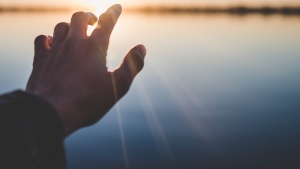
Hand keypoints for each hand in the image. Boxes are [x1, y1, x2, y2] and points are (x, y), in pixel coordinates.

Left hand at [26, 4, 145, 135]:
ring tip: (75, 33)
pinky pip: (42, 39)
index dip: (113, 12)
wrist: (52, 112)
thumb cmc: (88, 101)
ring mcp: (55, 50)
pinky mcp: (41, 59)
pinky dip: (48, 38)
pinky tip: (52, 43)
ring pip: (61, 26)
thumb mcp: (118, 86)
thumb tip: (142, 48)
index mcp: (94, 47)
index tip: (117, 7)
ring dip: (70, 26)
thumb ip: (132, 65)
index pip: (106, 22)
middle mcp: (74, 43)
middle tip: (94, 21)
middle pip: (80, 17)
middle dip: (89, 16)